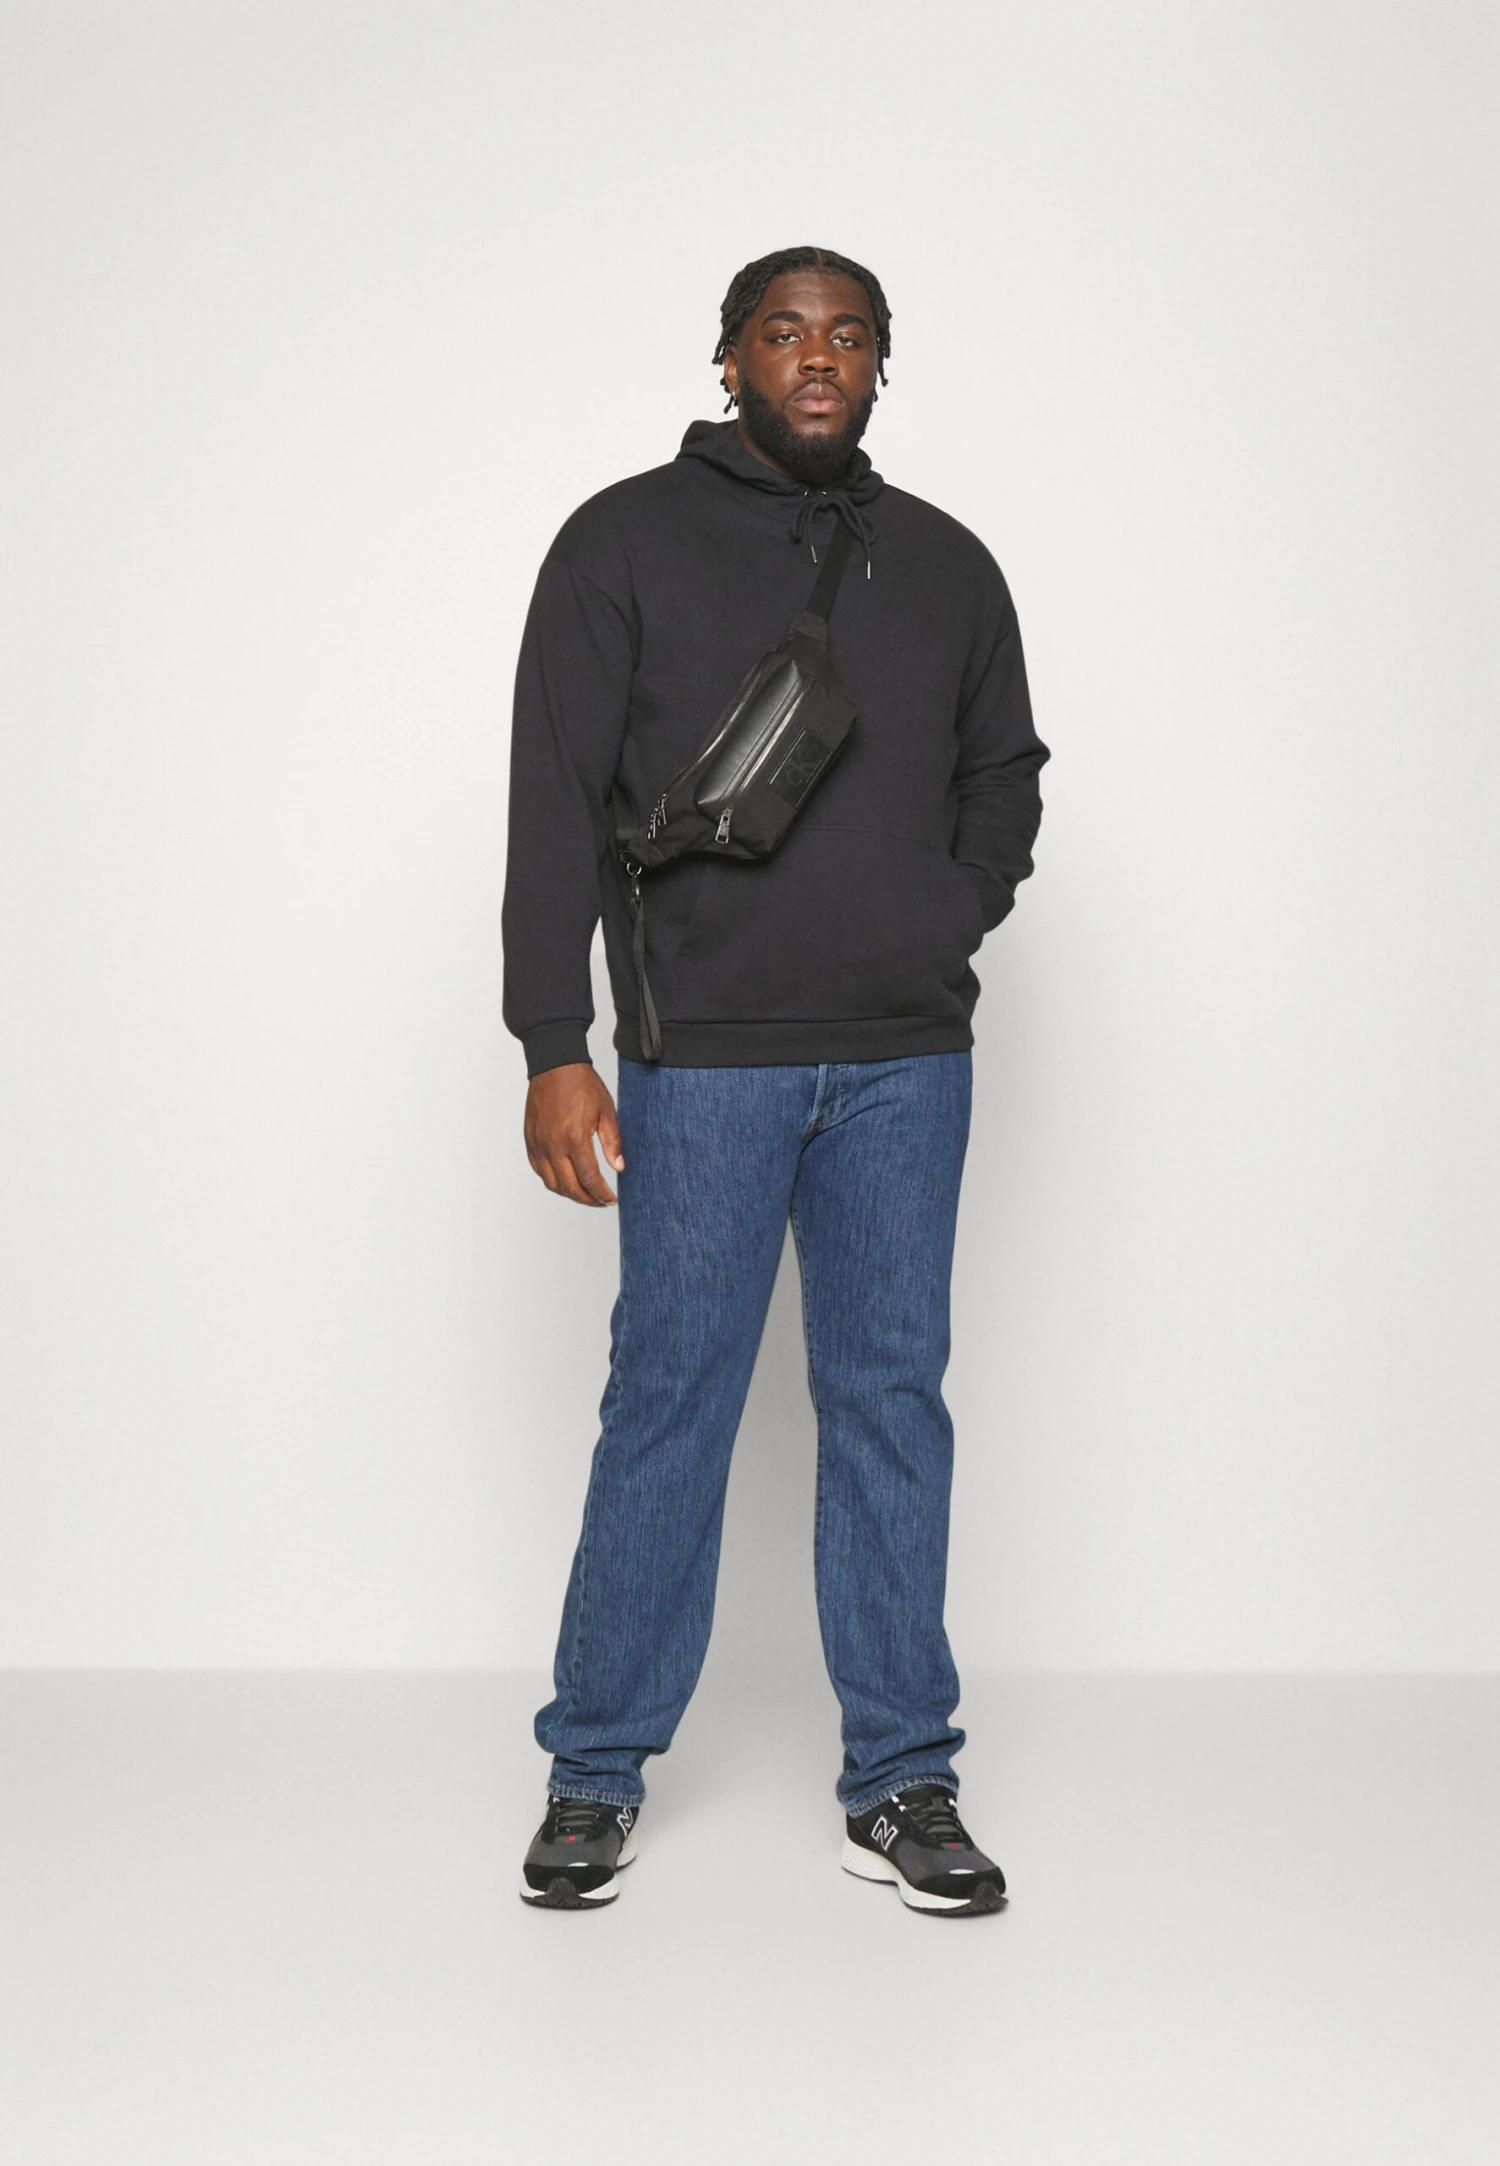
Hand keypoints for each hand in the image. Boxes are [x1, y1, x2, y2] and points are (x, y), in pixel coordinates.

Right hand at [523, 1063, 625, 1206]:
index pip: (589, 1179)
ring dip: (569, 1194)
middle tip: (601, 1202)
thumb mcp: (606, 1111)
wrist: (555, 1065)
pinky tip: (566, 1179)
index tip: (611, 1199)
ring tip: (585, 1194)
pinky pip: (539, 1170)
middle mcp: (553, 1145)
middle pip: (569, 1187)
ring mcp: (538, 1144)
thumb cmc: (581, 1084)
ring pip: (552, 1183)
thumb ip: (612, 1142)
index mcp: (574, 1138)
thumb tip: (618, 1167)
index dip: (601, 1194)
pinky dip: (552, 1180)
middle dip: (587, 1199)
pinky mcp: (530, 1140)